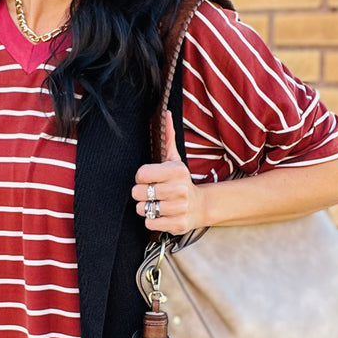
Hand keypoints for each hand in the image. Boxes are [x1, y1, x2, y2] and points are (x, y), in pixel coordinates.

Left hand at [132, 112, 205, 234]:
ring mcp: (179, 208)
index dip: (141, 178)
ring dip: (145, 208)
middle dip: (141, 194)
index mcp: (177, 171)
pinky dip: (151, 220)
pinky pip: (149, 223)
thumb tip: (166, 113)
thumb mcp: (175, 159)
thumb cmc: (180, 181)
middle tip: (152, 193)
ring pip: (143, 208)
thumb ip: (168, 137)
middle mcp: (179, 189)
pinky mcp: (177, 224)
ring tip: (157, 204)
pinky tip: (162, 214)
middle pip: (138, 192)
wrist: (199, 206)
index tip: (149, 179)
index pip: (140, 174)